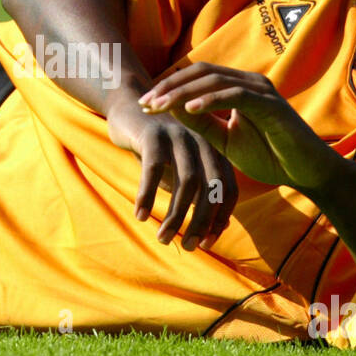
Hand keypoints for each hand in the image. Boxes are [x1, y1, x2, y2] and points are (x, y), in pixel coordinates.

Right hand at [105, 95, 239, 250]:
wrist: (127, 108)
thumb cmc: (157, 148)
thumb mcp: (181, 171)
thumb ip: (201, 194)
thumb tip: (223, 227)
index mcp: (215, 152)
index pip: (228, 191)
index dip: (220, 220)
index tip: (208, 245)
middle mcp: (203, 143)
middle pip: (212, 188)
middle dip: (202, 222)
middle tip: (188, 247)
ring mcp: (179, 136)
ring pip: (186, 182)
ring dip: (175, 216)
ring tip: (163, 238)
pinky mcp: (153, 133)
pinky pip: (154, 169)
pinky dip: (148, 195)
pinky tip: (140, 215)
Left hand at [138, 63, 339, 196]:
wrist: (305, 172)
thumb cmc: (268, 156)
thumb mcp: (224, 141)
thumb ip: (201, 124)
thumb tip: (170, 110)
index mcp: (238, 88)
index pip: (197, 76)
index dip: (169, 86)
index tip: (145, 105)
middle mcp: (249, 82)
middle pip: (201, 72)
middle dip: (169, 86)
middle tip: (145, 103)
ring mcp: (261, 90)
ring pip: (214, 80)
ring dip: (183, 92)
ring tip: (159, 106)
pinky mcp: (270, 104)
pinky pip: (235, 95)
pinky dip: (210, 100)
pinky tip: (189, 109)